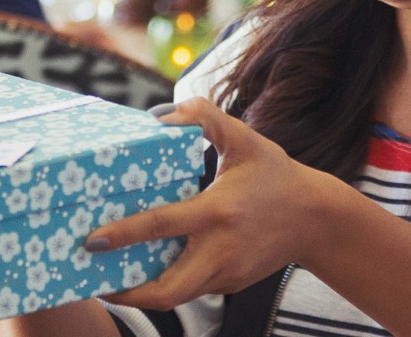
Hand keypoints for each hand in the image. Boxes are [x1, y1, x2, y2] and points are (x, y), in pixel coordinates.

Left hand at [84, 97, 333, 310]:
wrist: (317, 219)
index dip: (123, 235)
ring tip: (111, 280)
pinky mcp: (231, 284)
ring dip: (143, 293)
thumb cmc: (276, 175)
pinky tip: (147, 271)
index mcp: (217, 211)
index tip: (92, 241)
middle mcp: (220, 250)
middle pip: (167, 291)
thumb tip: (160, 113)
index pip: (161, 226)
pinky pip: (192, 290)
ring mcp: (227, 273)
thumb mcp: (244, 138)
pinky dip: (167, 284)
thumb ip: (204, 117)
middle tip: (94, 280)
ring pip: (177, 297)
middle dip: (127, 294)